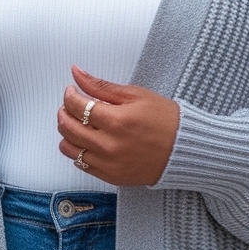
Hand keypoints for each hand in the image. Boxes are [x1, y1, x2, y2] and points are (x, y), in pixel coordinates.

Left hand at [57, 66, 179, 185]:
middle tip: (70, 105)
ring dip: (67, 133)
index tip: (72, 91)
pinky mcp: (111, 176)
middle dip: (64, 112)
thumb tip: (77, 73)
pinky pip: (81, 164)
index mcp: (117, 121)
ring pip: (69, 149)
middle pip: (68, 128)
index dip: (69, 95)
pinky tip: (87, 140)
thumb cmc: (165, 120)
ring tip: (77, 124)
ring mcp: (108, 164)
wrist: (185, 150)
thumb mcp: (135, 95)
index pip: (77, 106)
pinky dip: (78, 151)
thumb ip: (101, 86)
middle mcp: (109, 145)